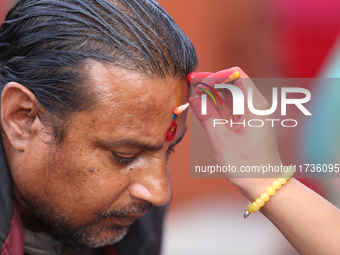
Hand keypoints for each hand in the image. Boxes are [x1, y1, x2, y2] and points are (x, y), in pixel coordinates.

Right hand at [189, 67, 281, 199]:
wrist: (263, 183)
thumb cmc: (247, 165)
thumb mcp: (221, 140)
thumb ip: (206, 116)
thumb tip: (194, 98)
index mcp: (255, 106)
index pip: (236, 76)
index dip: (216, 75)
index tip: (197, 79)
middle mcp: (254, 107)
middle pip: (231, 84)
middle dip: (211, 82)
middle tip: (190, 82)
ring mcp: (250, 115)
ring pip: (229, 96)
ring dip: (211, 94)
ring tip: (193, 95)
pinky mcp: (245, 123)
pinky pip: (229, 109)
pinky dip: (215, 106)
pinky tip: (202, 106)